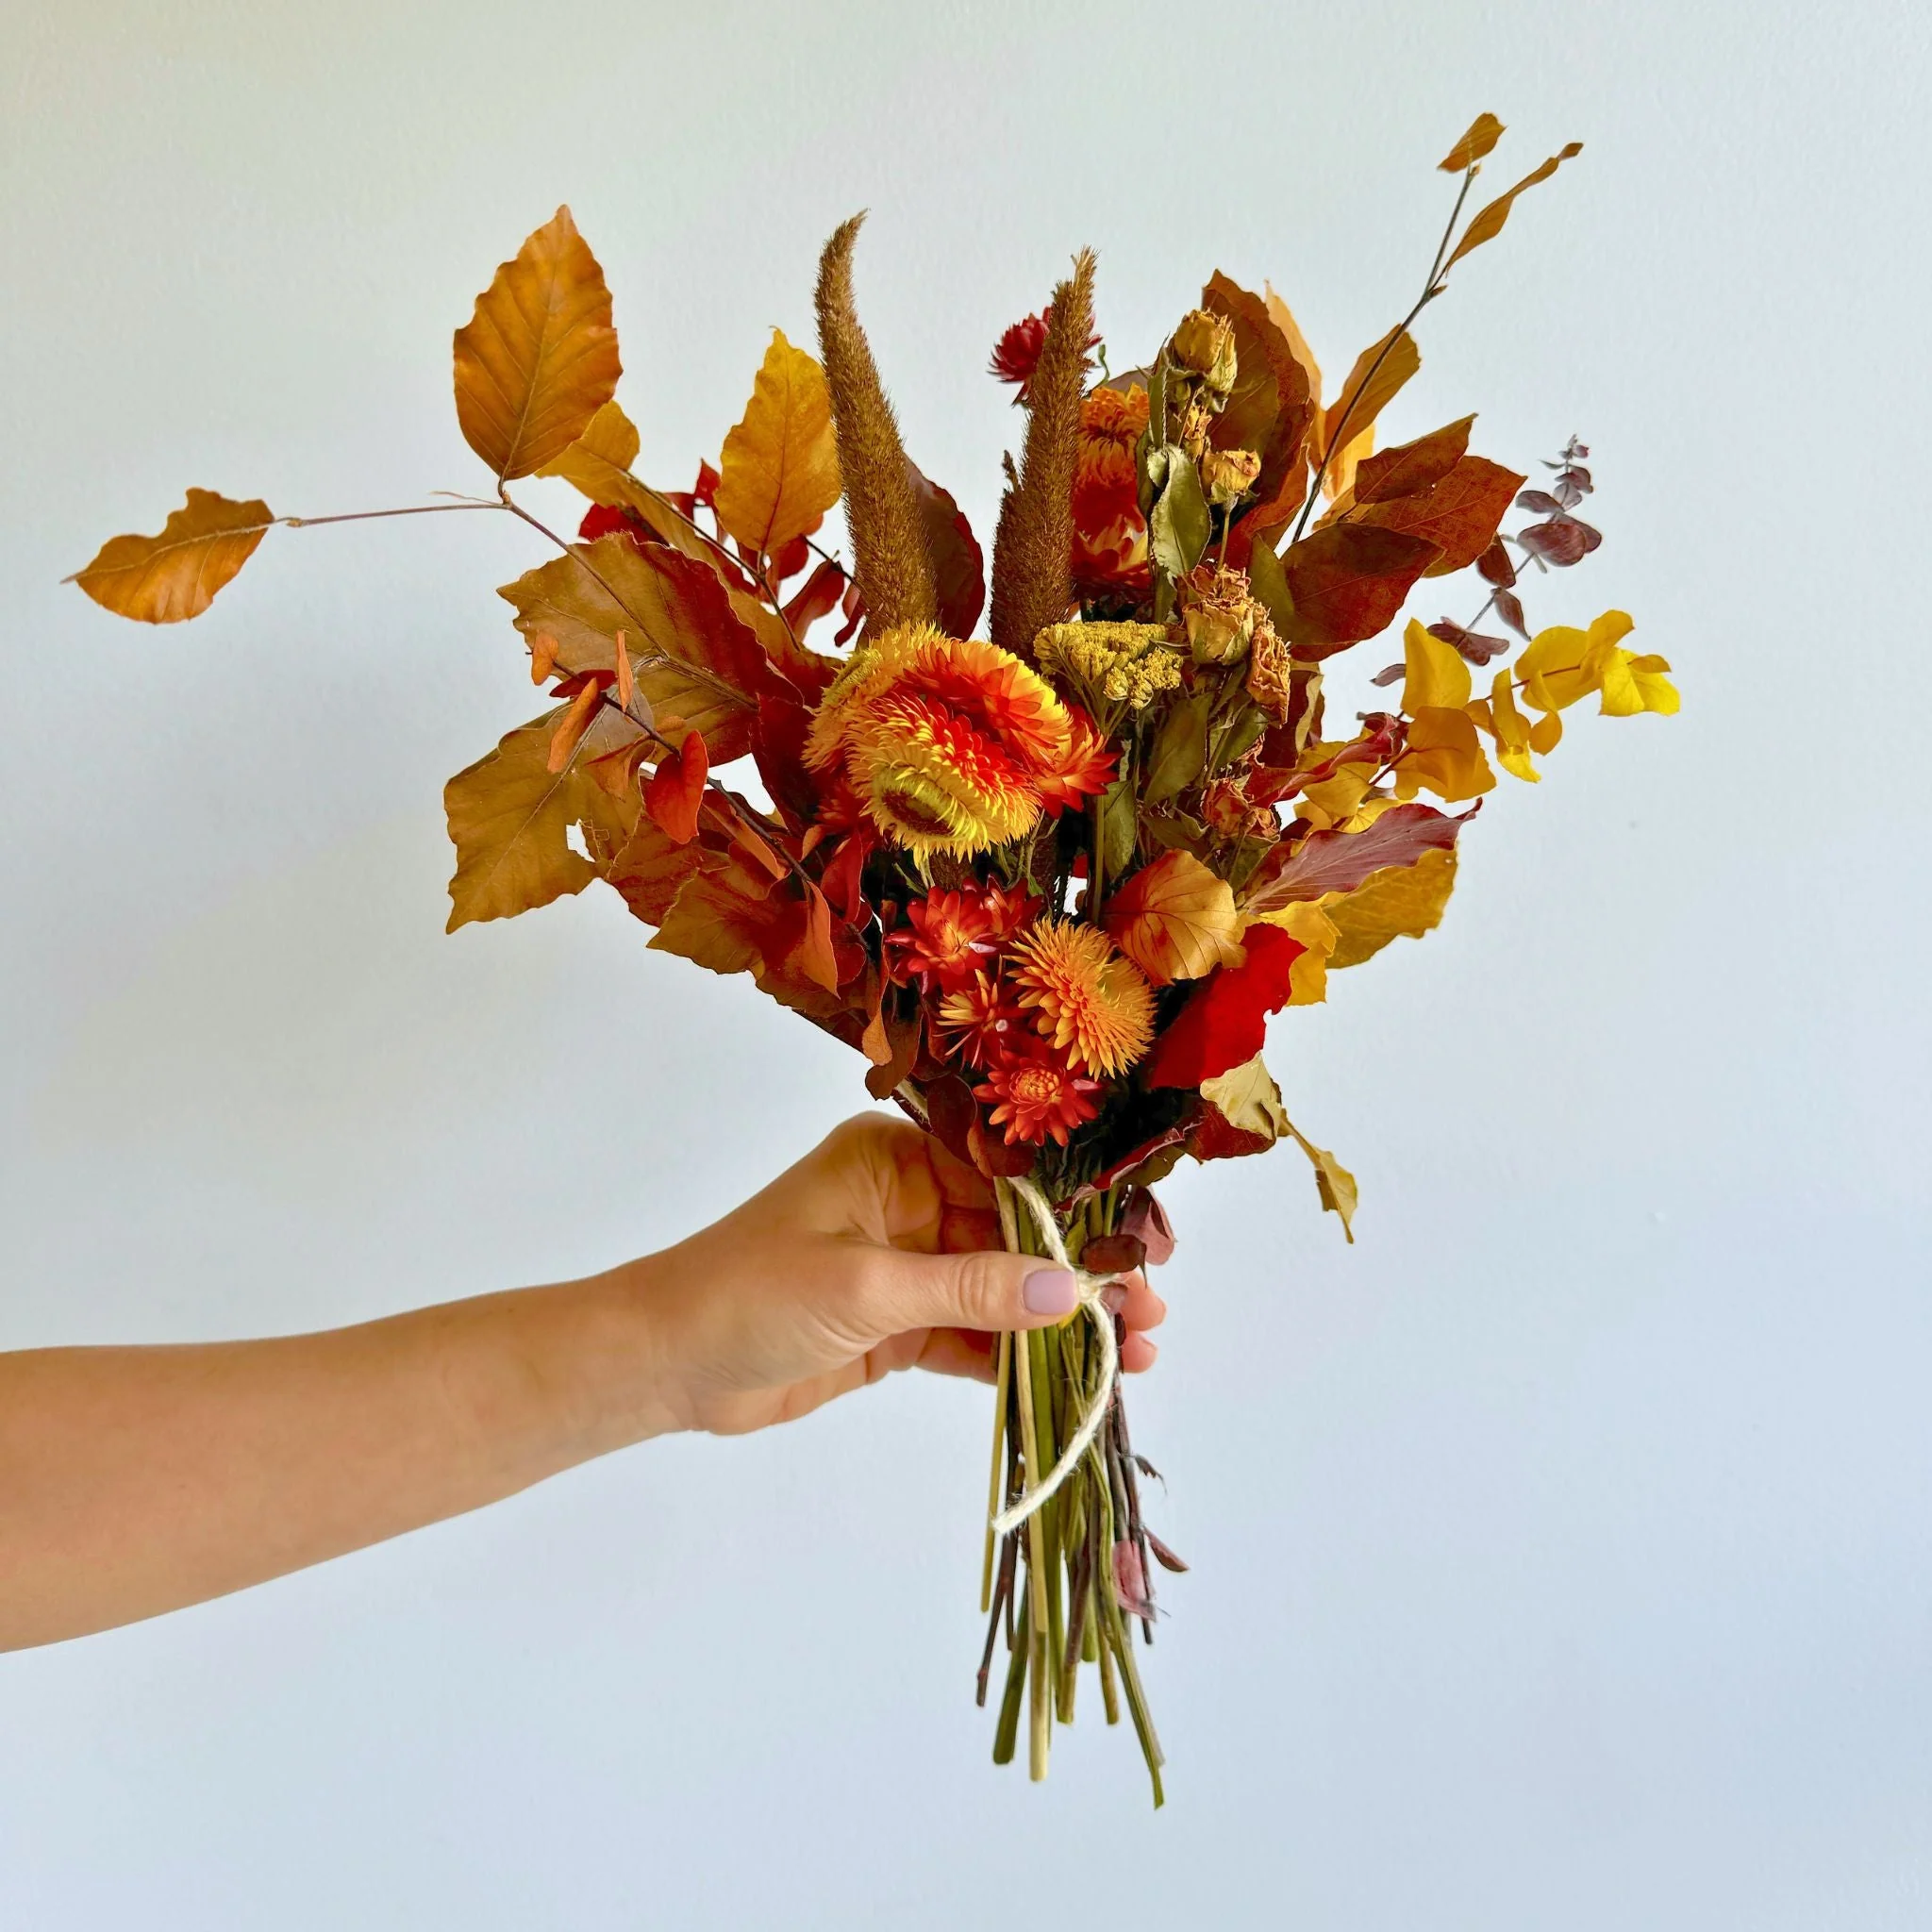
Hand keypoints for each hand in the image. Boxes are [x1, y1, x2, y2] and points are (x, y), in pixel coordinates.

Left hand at [625, 1113, 1165, 1435]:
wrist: (665, 1364)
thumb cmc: (746, 1295)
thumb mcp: (865, 1286)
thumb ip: (971, 1290)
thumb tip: (1072, 1292)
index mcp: (897, 1158)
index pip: (1010, 1175)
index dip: (1083, 1212)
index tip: (1146, 1246)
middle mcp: (910, 1202)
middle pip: (1020, 1236)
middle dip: (1088, 1276)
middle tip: (1153, 1314)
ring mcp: (907, 1266)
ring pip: (1006, 1291)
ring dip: (1065, 1323)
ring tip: (1137, 1355)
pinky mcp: (898, 1325)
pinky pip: (975, 1336)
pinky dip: (1021, 1359)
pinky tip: (1078, 1381)